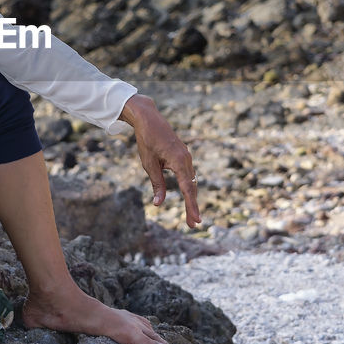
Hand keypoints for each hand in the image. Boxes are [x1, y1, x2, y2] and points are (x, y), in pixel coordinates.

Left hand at [121, 94, 200, 227]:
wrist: (149, 119)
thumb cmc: (147, 140)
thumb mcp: (149, 164)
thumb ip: (157, 184)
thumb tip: (158, 203)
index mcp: (179, 161)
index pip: (187, 188)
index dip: (191, 206)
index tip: (196, 221)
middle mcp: (186, 159)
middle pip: (192, 187)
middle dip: (192, 207)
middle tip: (193, 225)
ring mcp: (186, 157)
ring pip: (191, 181)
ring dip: (191, 198)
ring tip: (190, 216)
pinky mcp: (183, 155)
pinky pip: (188, 174)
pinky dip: (189, 187)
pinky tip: (188, 197)